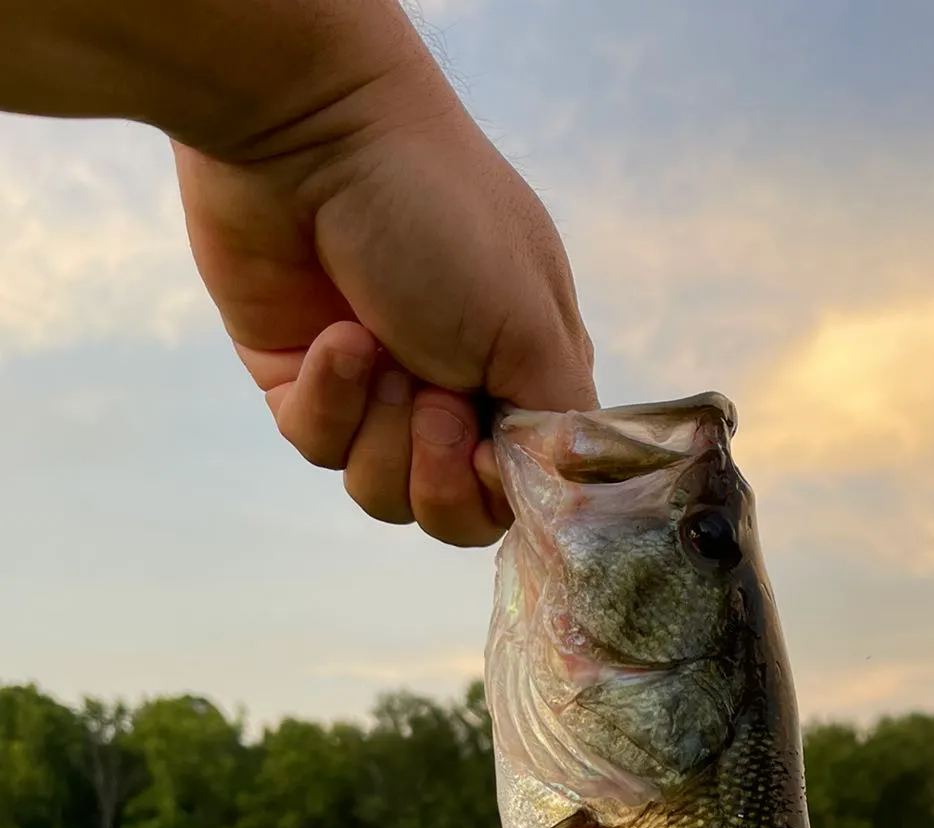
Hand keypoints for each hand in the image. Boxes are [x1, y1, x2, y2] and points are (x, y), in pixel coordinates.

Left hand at [173, 61, 596, 545]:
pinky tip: (335, 335)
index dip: (501, 492)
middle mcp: (455, 396)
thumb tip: (557, 489)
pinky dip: (327, 397)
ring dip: (380, 428)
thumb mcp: (535, 331)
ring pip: (381, 492)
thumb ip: (558, 428)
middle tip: (433, 402)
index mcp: (523, 381)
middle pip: (453, 515)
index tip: (491, 447)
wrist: (313, 133)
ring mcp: (378, 395)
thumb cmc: (443, 218)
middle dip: (439, 473)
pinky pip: (317, 446)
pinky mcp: (303, 385)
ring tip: (378, 347)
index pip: (523, 491)